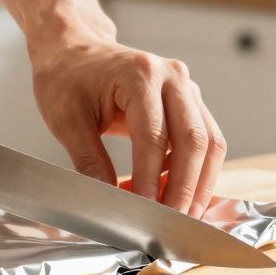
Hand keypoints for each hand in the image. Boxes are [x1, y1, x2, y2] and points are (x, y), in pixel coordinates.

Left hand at [30, 34, 225, 216]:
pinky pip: (204, 140)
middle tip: (171, 225)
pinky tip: (172, 193)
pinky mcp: (189, 101)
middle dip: (185, 189)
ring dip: (199, 183)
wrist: (73, 49)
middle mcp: (172, 76)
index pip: (154, 137)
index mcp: (139, 75)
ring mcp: (185, 87)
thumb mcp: (66, 120)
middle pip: (195, 140)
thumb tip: (108, 201)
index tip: (143, 214)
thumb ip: (89, 161)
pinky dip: (195, 171)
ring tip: (180, 216)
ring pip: (209, 142)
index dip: (151, 181)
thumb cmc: (66, 78)